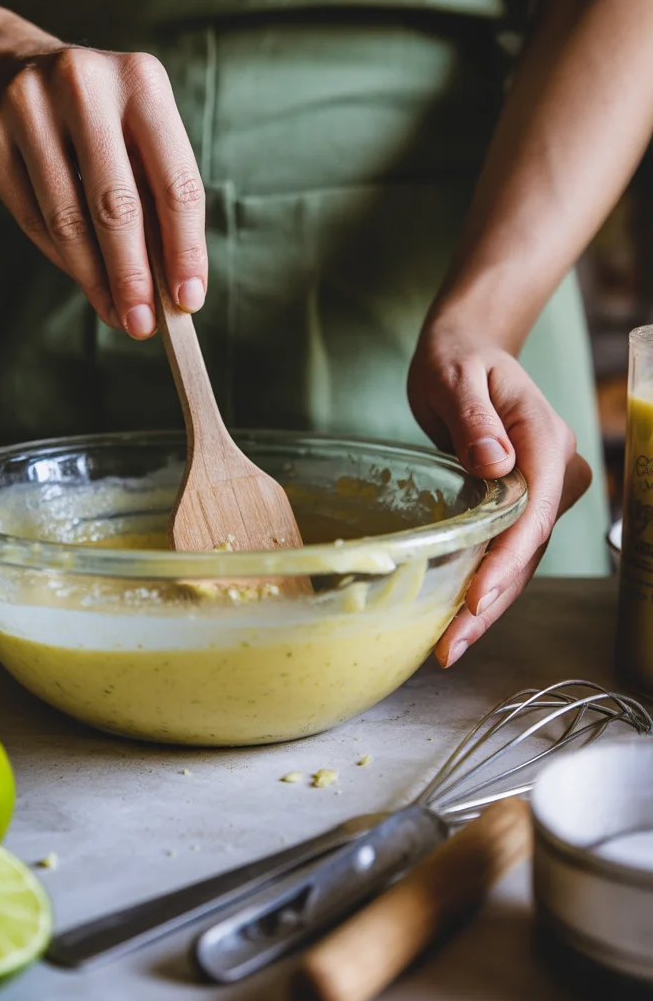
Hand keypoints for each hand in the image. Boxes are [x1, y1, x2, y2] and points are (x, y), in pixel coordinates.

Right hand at [0, 45, 206, 337]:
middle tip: (142, 324)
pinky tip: (84, 277)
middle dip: (133, 277)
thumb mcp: (139, 137)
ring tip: (116, 312)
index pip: (175, 182)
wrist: (5, 70)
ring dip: (95, 279)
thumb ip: (158, 202)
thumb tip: (172, 290)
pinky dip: (62, 257)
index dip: (184, 249)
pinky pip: (31, 218)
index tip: (188, 301)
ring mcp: (26, 106)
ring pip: (67, 219)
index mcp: (141, 81)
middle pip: (116, 205)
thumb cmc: (97, 120)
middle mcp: (83, 83)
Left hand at [407, 326, 591, 666]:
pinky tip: (453, 623)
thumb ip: (473, 417)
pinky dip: (481, 588)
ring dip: (485, 608)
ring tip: (446, 649)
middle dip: (492, 601)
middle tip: (450, 646)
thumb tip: (495, 463)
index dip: (508, 558)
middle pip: (528, 547)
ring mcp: (541, 493)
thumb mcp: (454, 375)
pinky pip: (505, 553)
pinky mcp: (519, 507)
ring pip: (519, 560)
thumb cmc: (456, 359)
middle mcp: (553, 472)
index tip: (477, 597)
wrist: (466, 351)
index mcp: (545, 439)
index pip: (534, 509)